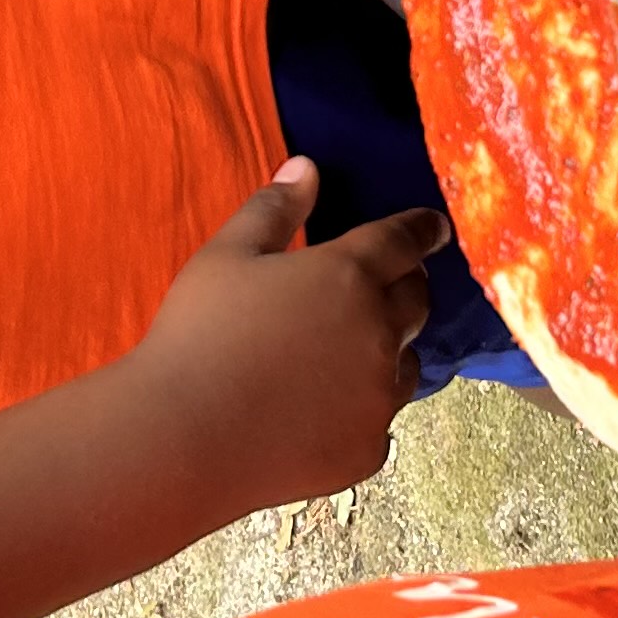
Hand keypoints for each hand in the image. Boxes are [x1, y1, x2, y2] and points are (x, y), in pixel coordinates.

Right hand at [119, 160, 438, 507]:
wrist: (183, 440)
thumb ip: (274, 208)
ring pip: (406, 363)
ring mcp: (378, 398)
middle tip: (384, 284)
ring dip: (388, 350)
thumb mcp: (226, 256)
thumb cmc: (197, 335)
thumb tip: (306, 167)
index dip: (422, 229)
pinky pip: (380, 421)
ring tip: (347, 352)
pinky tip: (323, 411)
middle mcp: (379, 333)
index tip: (435, 227)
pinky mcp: (367, 450)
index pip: (404, 241)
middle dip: (407, 286)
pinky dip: (362, 408)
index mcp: (349, 275)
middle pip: (416, 300)